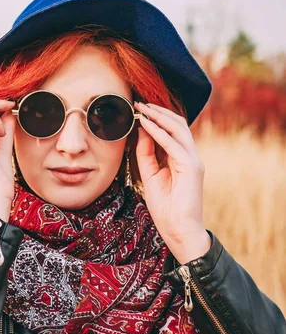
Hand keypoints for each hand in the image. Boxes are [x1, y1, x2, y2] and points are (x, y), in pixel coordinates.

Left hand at [134, 101, 210, 262]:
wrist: (179, 231)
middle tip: (139, 103)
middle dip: (158, 111)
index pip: (173, 130)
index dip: (157, 117)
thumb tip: (141, 131)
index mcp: (183, 158)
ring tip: (141, 108)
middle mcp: (191, 156)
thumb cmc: (166, 208)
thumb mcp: (150, 175)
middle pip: (178, 124)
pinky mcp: (191, 167)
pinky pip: (172, 144)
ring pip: (178, 128)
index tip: (139, 109)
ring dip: (158, 116)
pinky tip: (144, 124)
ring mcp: (193, 160)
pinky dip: (158, 131)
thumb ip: (146, 154)